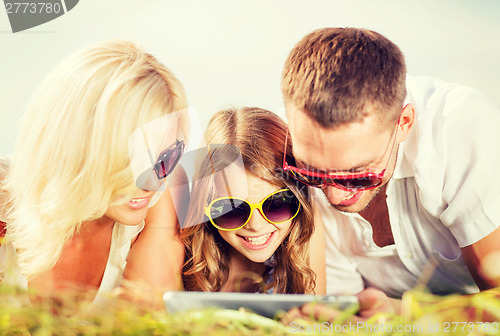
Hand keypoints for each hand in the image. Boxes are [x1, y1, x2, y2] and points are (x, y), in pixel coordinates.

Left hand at [282, 287, 400, 324]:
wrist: (388, 324)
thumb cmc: (380, 308)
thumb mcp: (375, 299)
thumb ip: (362, 298)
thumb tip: (342, 298)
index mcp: (368, 329)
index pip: (343, 322)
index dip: (324, 314)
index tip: (308, 306)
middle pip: (329, 332)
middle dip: (309, 324)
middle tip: (291, 315)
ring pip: (324, 335)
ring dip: (305, 330)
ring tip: (288, 320)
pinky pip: (323, 335)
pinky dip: (308, 331)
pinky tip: (295, 325)